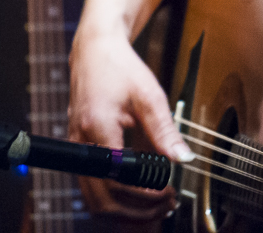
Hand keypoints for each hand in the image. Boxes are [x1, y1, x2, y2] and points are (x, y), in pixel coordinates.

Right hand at [68, 26, 193, 222]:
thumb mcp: (149, 96)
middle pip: (102, 200)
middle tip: (167, 204)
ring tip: (157, 205)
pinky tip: (140, 195)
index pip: (119, 179)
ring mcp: (78, 150)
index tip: (169, 192)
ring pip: (95, 200)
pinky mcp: (81, 152)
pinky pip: (93, 188)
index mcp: (98, 128)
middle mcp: (82, 143)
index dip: (145, 193)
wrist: (94, 52)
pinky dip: (116, 200)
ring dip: (126, 210)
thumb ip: (165, 130)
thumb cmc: (119, 68)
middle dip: (137, 211)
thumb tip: (183, 159)